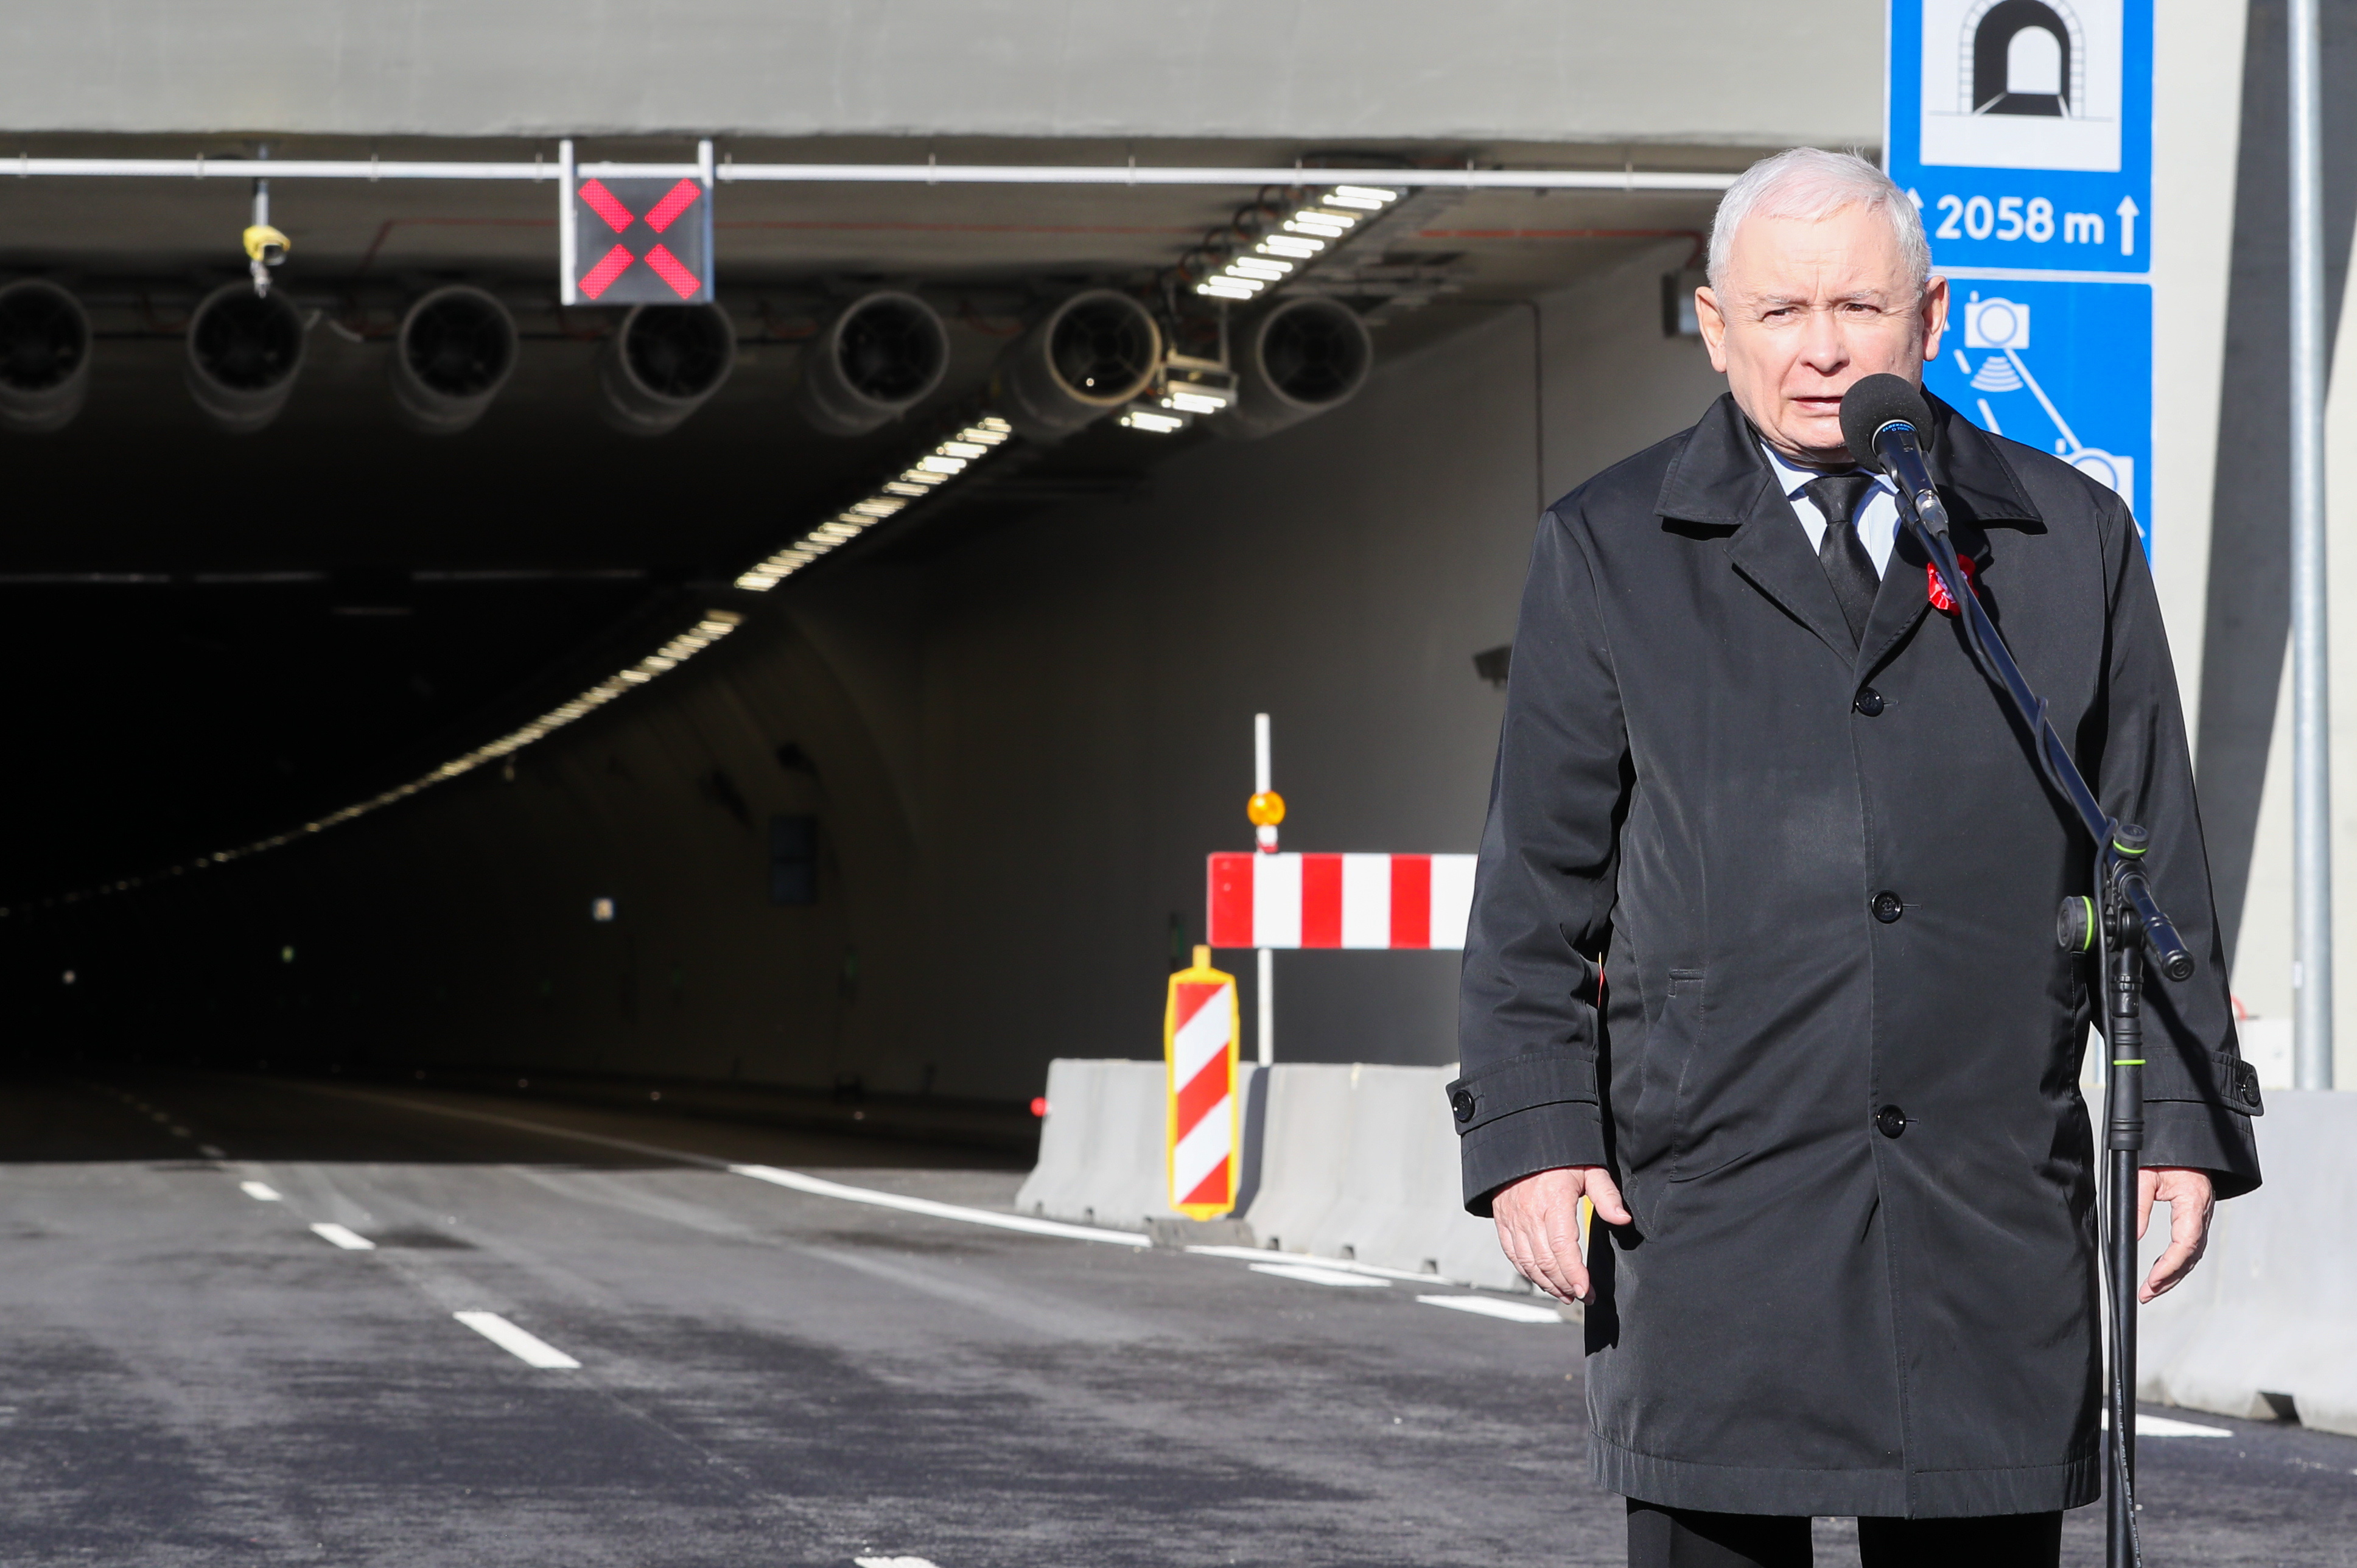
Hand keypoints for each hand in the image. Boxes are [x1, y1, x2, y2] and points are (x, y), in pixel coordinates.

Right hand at [1491, 1165, 1630, 1303]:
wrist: (1521, 1139)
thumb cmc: (1560, 1155)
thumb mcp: (1589, 1169)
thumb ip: (1606, 1195)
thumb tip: (1623, 1220)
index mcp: (1553, 1201)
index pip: (1563, 1248)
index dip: (1574, 1274)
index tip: (1588, 1291)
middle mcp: (1529, 1213)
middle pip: (1545, 1261)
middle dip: (1565, 1285)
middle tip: (1583, 1296)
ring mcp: (1513, 1218)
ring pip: (1527, 1262)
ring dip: (1547, 1283)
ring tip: (1565, 1293)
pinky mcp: (1502, 1220)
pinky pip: (1512, 1253)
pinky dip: (1526, 1271)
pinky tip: (1541, 1279)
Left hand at [2137, 1166, 2214, 1302]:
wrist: (2186, 1141)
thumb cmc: (2165, 1154)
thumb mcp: (2144, 1176)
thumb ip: (2138, 1206)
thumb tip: (2132, 1237)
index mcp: (2193, 1201)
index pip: (2186, 1243)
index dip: (2170, 1265)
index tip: (2152, 1280)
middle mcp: (2202, 1212)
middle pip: (2191, 1255)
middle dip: (2169, 1278)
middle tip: (2147, 1293)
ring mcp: (2202, 1216)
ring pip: (2192, 1254)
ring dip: (2174, 1273)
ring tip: (2151, 1290)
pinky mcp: (2197, 1217)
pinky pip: (2190, 1245)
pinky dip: (2177, 1261)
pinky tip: (2162, 1271)